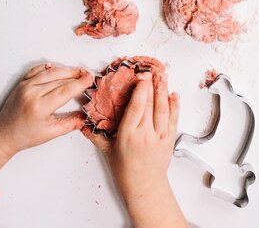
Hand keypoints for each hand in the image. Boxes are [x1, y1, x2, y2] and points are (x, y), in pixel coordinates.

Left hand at [0, 63, 93, 158]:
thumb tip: (85, 116)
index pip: (65, 90)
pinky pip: (38, 69)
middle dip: (76, 75)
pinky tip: (57, 67)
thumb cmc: (25, 136)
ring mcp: (26, 86)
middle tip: (87, 74)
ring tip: (77, 71)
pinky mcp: (22, 82)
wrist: (3, 134)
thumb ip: (70, 123)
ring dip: (66, 70)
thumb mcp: (50, 133)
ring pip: (50, 71)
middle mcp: (32, 93)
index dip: (80, 83)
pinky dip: (49, 67)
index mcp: (40, 107)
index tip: (90, 79)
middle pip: (60, 78)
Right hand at [84, 73, 186, 227]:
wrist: (144, 187)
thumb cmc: (125, 170)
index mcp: (128, 135)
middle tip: (152, 71)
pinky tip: (174, 95)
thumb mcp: (108, 151)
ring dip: (163, 91)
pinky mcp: (169, 139)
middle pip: (150, 104)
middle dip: (152, 85)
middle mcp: (145, 134)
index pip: (137, 106)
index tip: (141, 77)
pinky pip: (174, 118)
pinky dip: (175, 105)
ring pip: (163, 108)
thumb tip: (83, 123)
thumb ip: (96, 135)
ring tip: (163, 77)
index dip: (140, 89)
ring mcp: (160, 137)